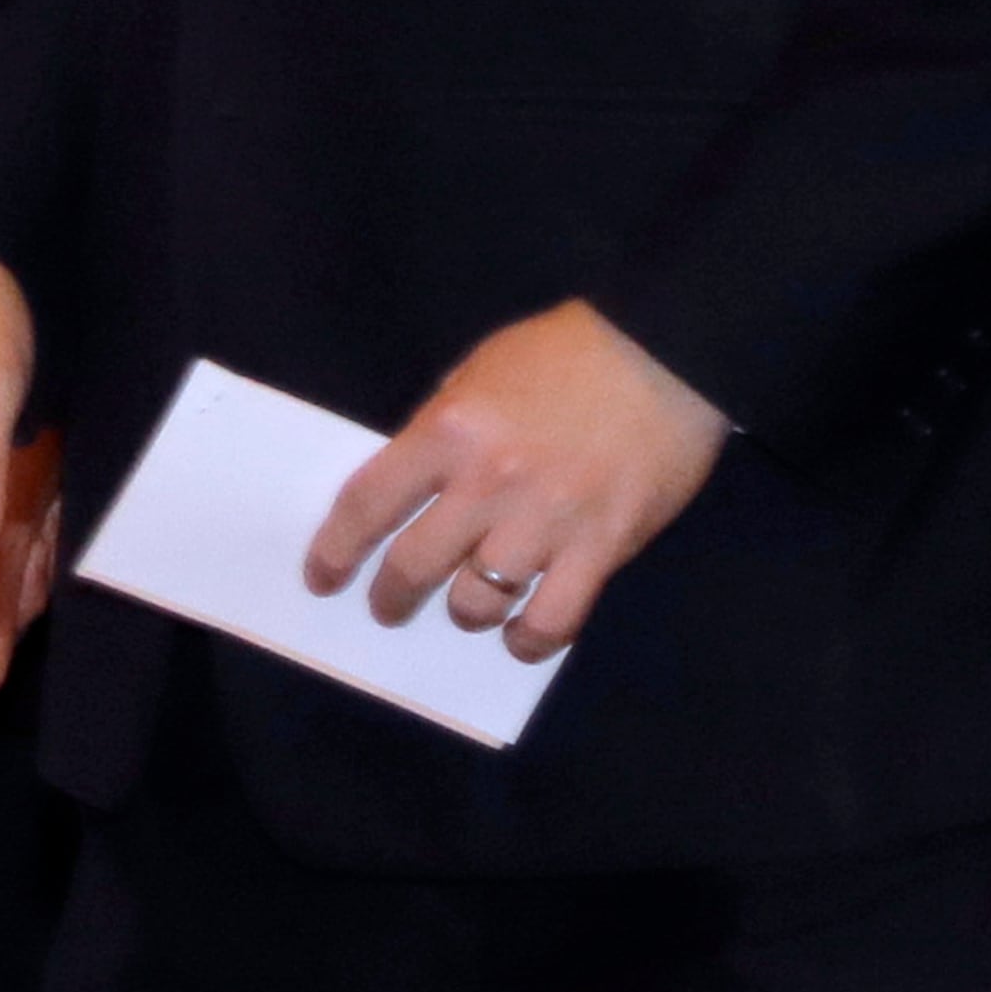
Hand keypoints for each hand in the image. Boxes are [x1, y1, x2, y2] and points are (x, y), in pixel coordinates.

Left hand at [306, 298, 727, 659]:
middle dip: (392, 597)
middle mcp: (486, 484)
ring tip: (468, 611)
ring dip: (463, 614)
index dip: (336, 550)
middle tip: (390, 607)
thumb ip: (442, 429)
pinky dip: (528, 639)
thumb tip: (412, 487)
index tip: (323, 577)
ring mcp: (544, 522)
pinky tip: (520, 635)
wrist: (667, 352)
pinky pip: (551, 620)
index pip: (367, 504)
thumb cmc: (567, 353)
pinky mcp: (601, 549)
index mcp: (448, 431)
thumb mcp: (479, 370)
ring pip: (477, 601)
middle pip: (414, 565)